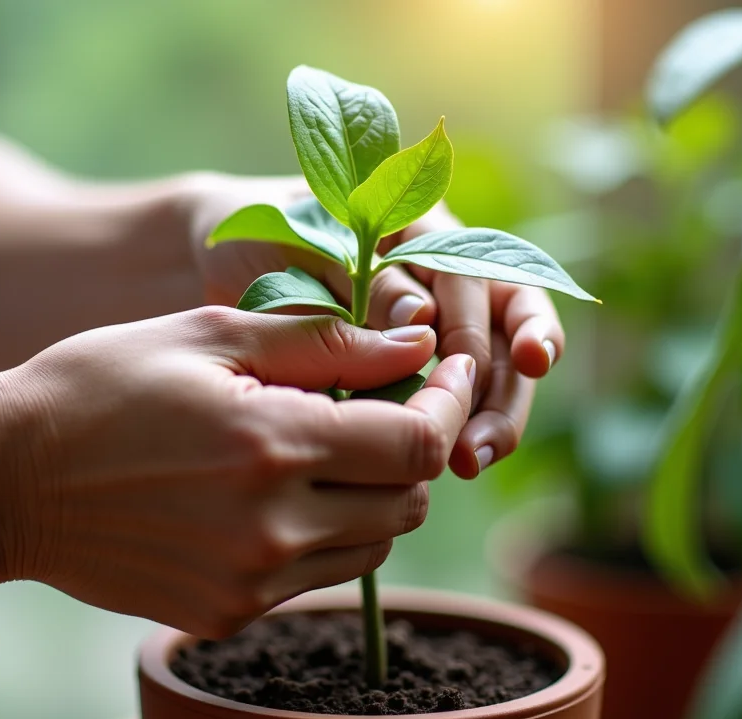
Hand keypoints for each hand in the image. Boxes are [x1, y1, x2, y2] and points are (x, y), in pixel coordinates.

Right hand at [0, 307, 473, 637]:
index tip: (446, 374)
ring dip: (372, 498)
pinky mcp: (226, 614)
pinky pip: (314, 579)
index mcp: (272, 445)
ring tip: (319, 451)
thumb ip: (321, 341)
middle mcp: (272, 528)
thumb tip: (413, 342)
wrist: (3, 482)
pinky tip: (270, 496)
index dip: (448, 403)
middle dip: (410, 450)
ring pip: (372, 547)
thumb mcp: (207, 336)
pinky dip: (319, 537)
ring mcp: (249, 582)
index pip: (418, 442)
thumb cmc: (98, 388)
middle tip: (373, 409)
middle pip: (409, 501)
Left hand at [189, 173, 564, 480]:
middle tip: (481, 443)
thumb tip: (423, 323)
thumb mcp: (306, 246)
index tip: (529, 363)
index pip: (481, 279)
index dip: (505, 324)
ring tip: (466, 463)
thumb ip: (364, 281)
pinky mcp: (400, 370)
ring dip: (486, 420)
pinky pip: (439, 401)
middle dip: (503, 392)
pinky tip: (442, 466)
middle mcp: (440, 275)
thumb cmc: (259, 231)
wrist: (211, 253)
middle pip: (506, 334)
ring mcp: (426, 325)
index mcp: (425, 229)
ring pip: (486, 373)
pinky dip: (444, 432)